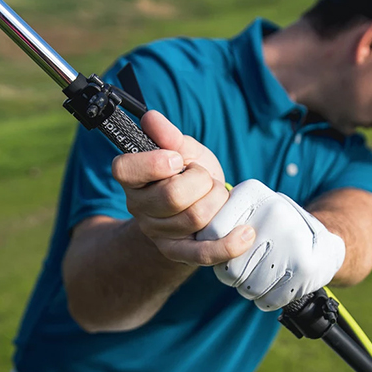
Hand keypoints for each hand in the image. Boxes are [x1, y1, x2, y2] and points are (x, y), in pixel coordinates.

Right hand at [111, 111, 255, 265]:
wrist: (194, 204)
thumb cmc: (187, 173)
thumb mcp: (182, 149)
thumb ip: (169, 135)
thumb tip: (151, 119)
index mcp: (132, 177)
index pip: (126, 169)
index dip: (153, 163)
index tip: (176, 159)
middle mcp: (138, 207)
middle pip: (172, 196)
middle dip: (200, 180)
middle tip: (203, 177)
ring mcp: (157, 233)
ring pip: (194, 218)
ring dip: (216, 200)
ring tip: (214, 195)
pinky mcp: (179, 252)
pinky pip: (203, 253)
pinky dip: (227, 244)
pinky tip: (245, 233)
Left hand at [196, 179, 345, 310]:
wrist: (324, 244)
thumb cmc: (276, 230)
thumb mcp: (252, 210)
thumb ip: (225, 218)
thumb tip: (199, 242)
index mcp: (255, 194)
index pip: (213, 232)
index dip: (214, 248)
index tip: (223, 251)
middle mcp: (274, 215)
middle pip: (228, 266)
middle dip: (232, 273)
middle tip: (245, 267)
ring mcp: (291, 243)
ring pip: (245, 286)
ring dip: (249, 287)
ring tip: (263, 273)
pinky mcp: (304, 271)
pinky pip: (266, 299)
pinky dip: (267, 298)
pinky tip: (276, 284)